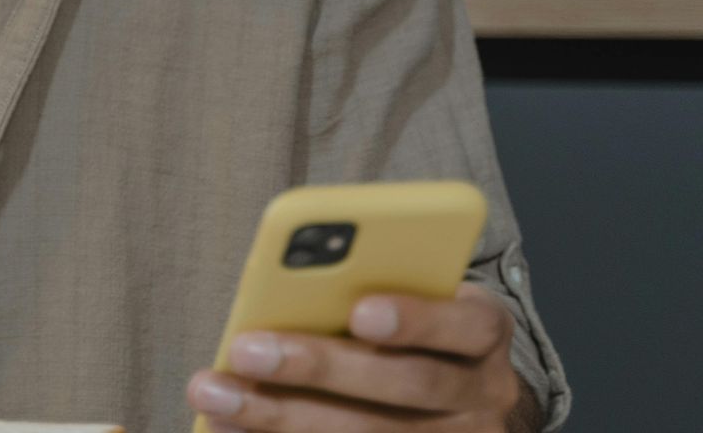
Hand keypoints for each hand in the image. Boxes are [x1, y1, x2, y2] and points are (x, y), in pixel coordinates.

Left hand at [187, 283, 526, 431]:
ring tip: (217, 396)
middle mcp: (480, 395)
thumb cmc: (422, 330)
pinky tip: (228, 429)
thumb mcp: (422, 296)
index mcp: (485, 332)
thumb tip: (288, 285)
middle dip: (320, 368)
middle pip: (404, 385)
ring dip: (282, 417)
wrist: (473, 406)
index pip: (464, 324)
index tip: (360, 310)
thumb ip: (377, 285)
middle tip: (245, 350)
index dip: (416, 318)